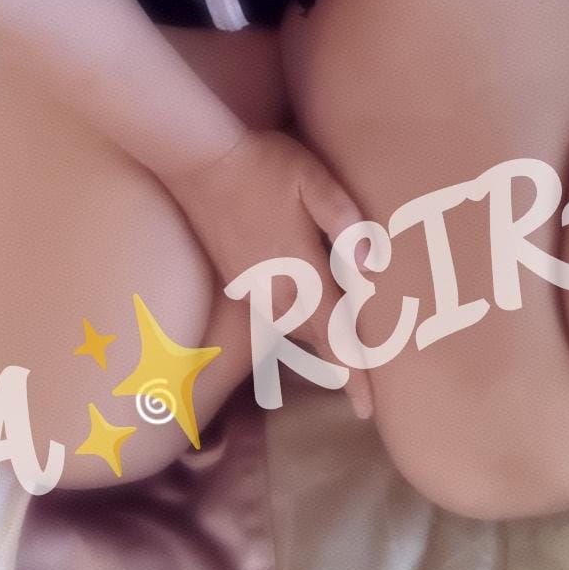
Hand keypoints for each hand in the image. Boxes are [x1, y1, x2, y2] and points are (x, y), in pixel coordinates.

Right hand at [163, 130, 373, 418]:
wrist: (199, 160)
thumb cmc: (263, 164)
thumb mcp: (313, 179)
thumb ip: (344, 219)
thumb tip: (370, 264)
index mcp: (298, 268)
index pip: (332, 332)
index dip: (354, 372)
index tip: (368, 409)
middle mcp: (273, 286)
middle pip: (312, 339)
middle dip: (337, 366)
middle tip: (360, 393)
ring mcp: (249, 284)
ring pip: (289, 329)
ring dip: (313, 345)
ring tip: (334, 358)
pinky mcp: (234, 275)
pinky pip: (269, 314)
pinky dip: (290, 325)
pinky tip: (298, 317)